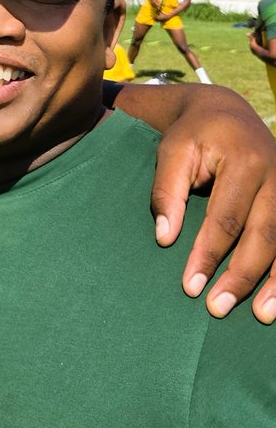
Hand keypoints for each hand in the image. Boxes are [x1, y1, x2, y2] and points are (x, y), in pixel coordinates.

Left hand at [150, 90, 275, 322]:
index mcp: (244, 160)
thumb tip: (165, 238)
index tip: (190, 286)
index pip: (225, 218)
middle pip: (263, 234)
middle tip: (217, 308)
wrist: (225, 112)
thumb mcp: (171, 152)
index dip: (208, 254)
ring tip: (260, 315)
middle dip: (241, 276)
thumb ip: (166, 193)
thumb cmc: (192, 135)